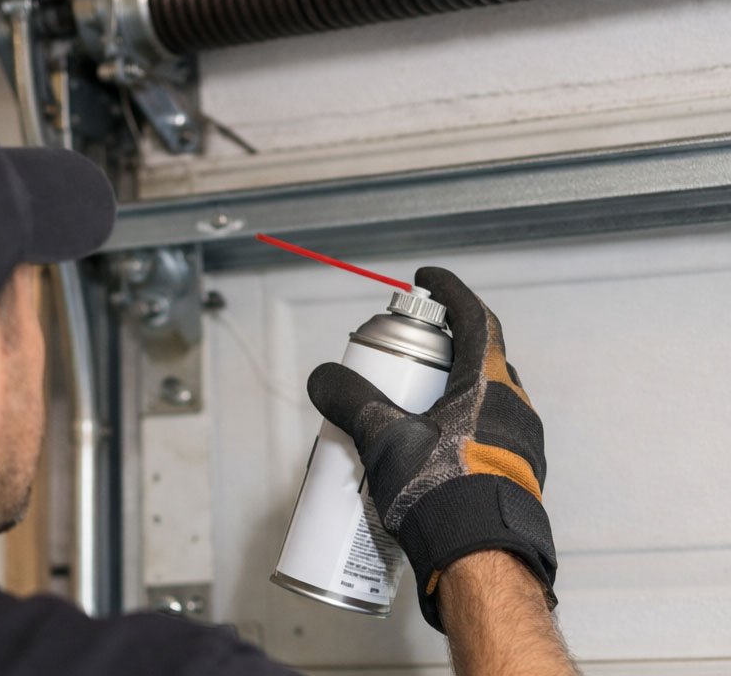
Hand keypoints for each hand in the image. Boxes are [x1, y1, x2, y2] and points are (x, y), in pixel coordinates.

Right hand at [307, 267, 556, 630]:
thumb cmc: (441, 494)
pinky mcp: (515, 476)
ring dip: (448, 393)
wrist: (483, 565)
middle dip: (441, 350)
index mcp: (490, 385)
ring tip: (408, 408)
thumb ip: (349, 399)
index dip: (449, 292)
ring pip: (483, 400)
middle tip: (406, 355)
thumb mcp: (383, 438)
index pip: (475, 318)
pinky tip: (426, 453)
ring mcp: (522, 444)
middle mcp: (515, 408)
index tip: (426, 281)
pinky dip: (457, 428)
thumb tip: (324, 377)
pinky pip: (486, 435)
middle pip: (477, 359)